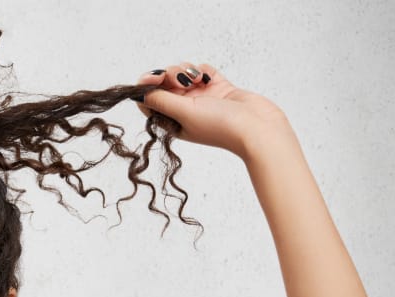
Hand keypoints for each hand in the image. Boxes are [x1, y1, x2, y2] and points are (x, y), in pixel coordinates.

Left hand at [135, 63, 291, 158]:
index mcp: (171, 121)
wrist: (257, 128)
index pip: (149, 101)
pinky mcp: (218, 88)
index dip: (147, 86)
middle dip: (168, 76)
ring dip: (185, 71)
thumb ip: (161, 101)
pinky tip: (208, 78)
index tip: (154, 78)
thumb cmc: (220, 126)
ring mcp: (202, 99)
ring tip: (197, 79)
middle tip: (180, 80)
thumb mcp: (183, 113)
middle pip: (164, 85)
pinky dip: (202, 69)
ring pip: (182, 74)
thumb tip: (138, 94)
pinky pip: (202, 70)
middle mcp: (184, 110)